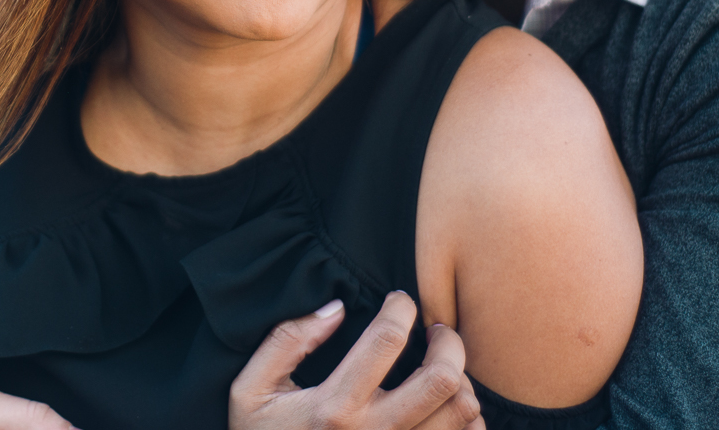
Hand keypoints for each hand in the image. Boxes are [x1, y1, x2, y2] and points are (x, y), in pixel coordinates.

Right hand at [230, 292, 484, 429]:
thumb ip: (287, 341)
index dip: (402, 307)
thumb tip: (336, 308)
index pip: (387, 340)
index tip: (400, 300)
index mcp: (332, 407)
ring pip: (461, 413)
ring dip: (461, 380)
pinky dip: (467, 418)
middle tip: (436, 330)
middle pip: (441, 379)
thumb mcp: (251, 390)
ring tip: (442, 366)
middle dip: (449, 341)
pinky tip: (446, 404)